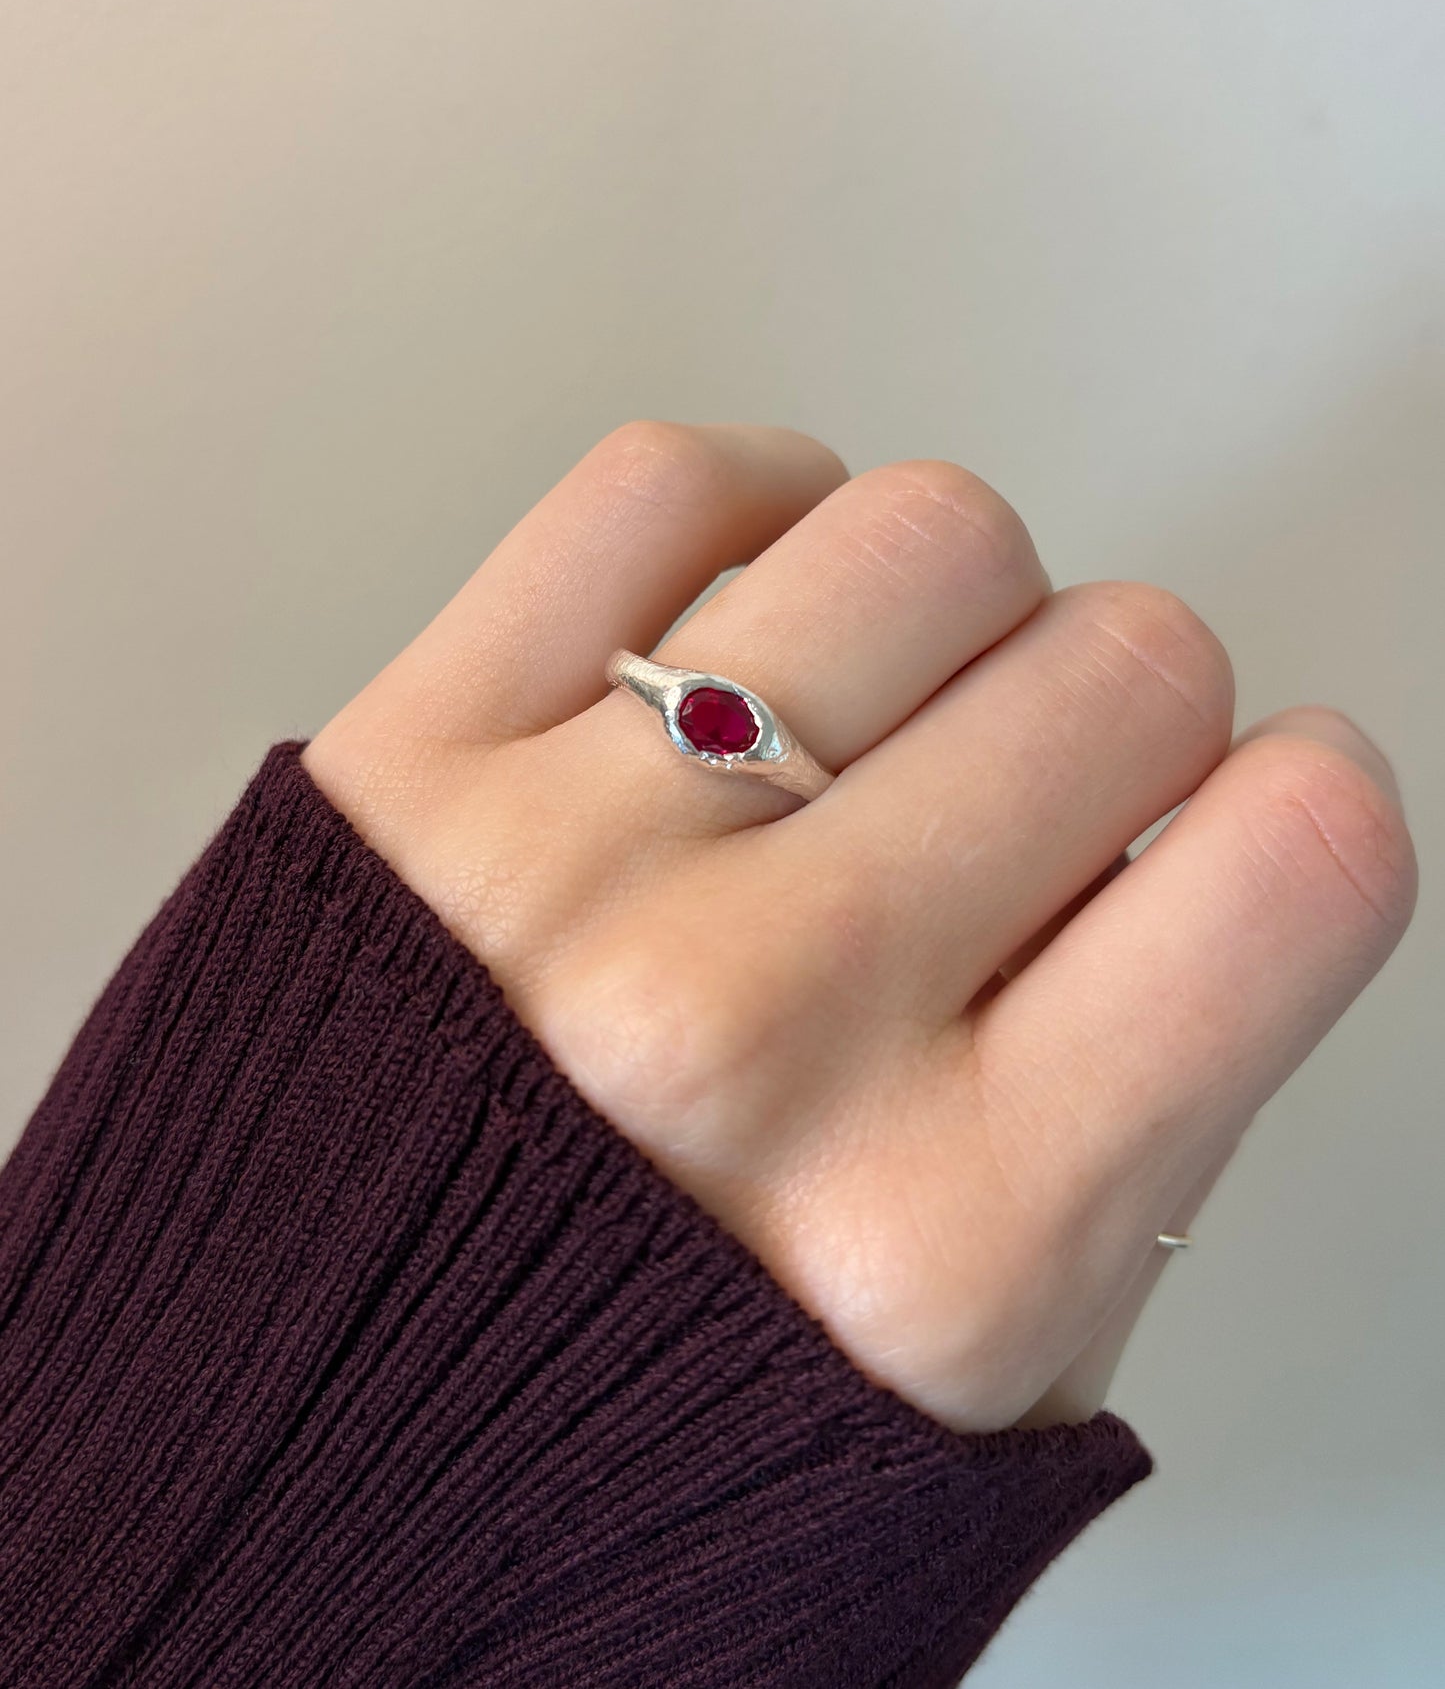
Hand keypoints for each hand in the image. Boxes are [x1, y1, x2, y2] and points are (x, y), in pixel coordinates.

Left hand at [303, 423, 1415, 1431]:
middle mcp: (765, 1030)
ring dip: (952, 614)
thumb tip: (1200, 843)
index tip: (1239, 826)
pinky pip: (668, 484)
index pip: (1291, 859)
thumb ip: (1136, 1120)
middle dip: (1115, 729)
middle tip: (1022, 812)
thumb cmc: (628, 1432)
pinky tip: (756, 617)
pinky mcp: (414, 755)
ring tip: (882, 719)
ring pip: (925, 534)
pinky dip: (757, 510)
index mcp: (955, 1235)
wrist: (294, 1447)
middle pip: (1124, 664)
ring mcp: (572, 868)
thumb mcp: (974, 1388)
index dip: (1297, 810)